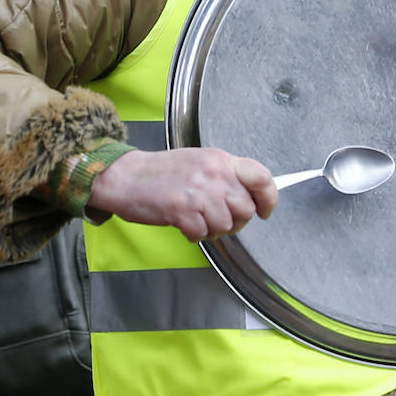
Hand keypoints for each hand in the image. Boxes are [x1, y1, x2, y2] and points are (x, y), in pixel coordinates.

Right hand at [87, 148, 277, 241]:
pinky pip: (203, 234)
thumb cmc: (162, 172)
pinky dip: (194, 235)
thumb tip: (252, 195)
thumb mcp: (200, 162)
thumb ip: (226, 175)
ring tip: (196, 219)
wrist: (125, 176)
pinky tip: (184, 224)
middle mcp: (213, 174)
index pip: (262, 177)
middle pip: (246, 209)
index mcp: (220, 160)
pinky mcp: (182, 210)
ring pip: (226, 225)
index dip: (269, 199)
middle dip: (235, 221)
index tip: (264, 210)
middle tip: (217, 219)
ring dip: (213, 229)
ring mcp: (198, 192)